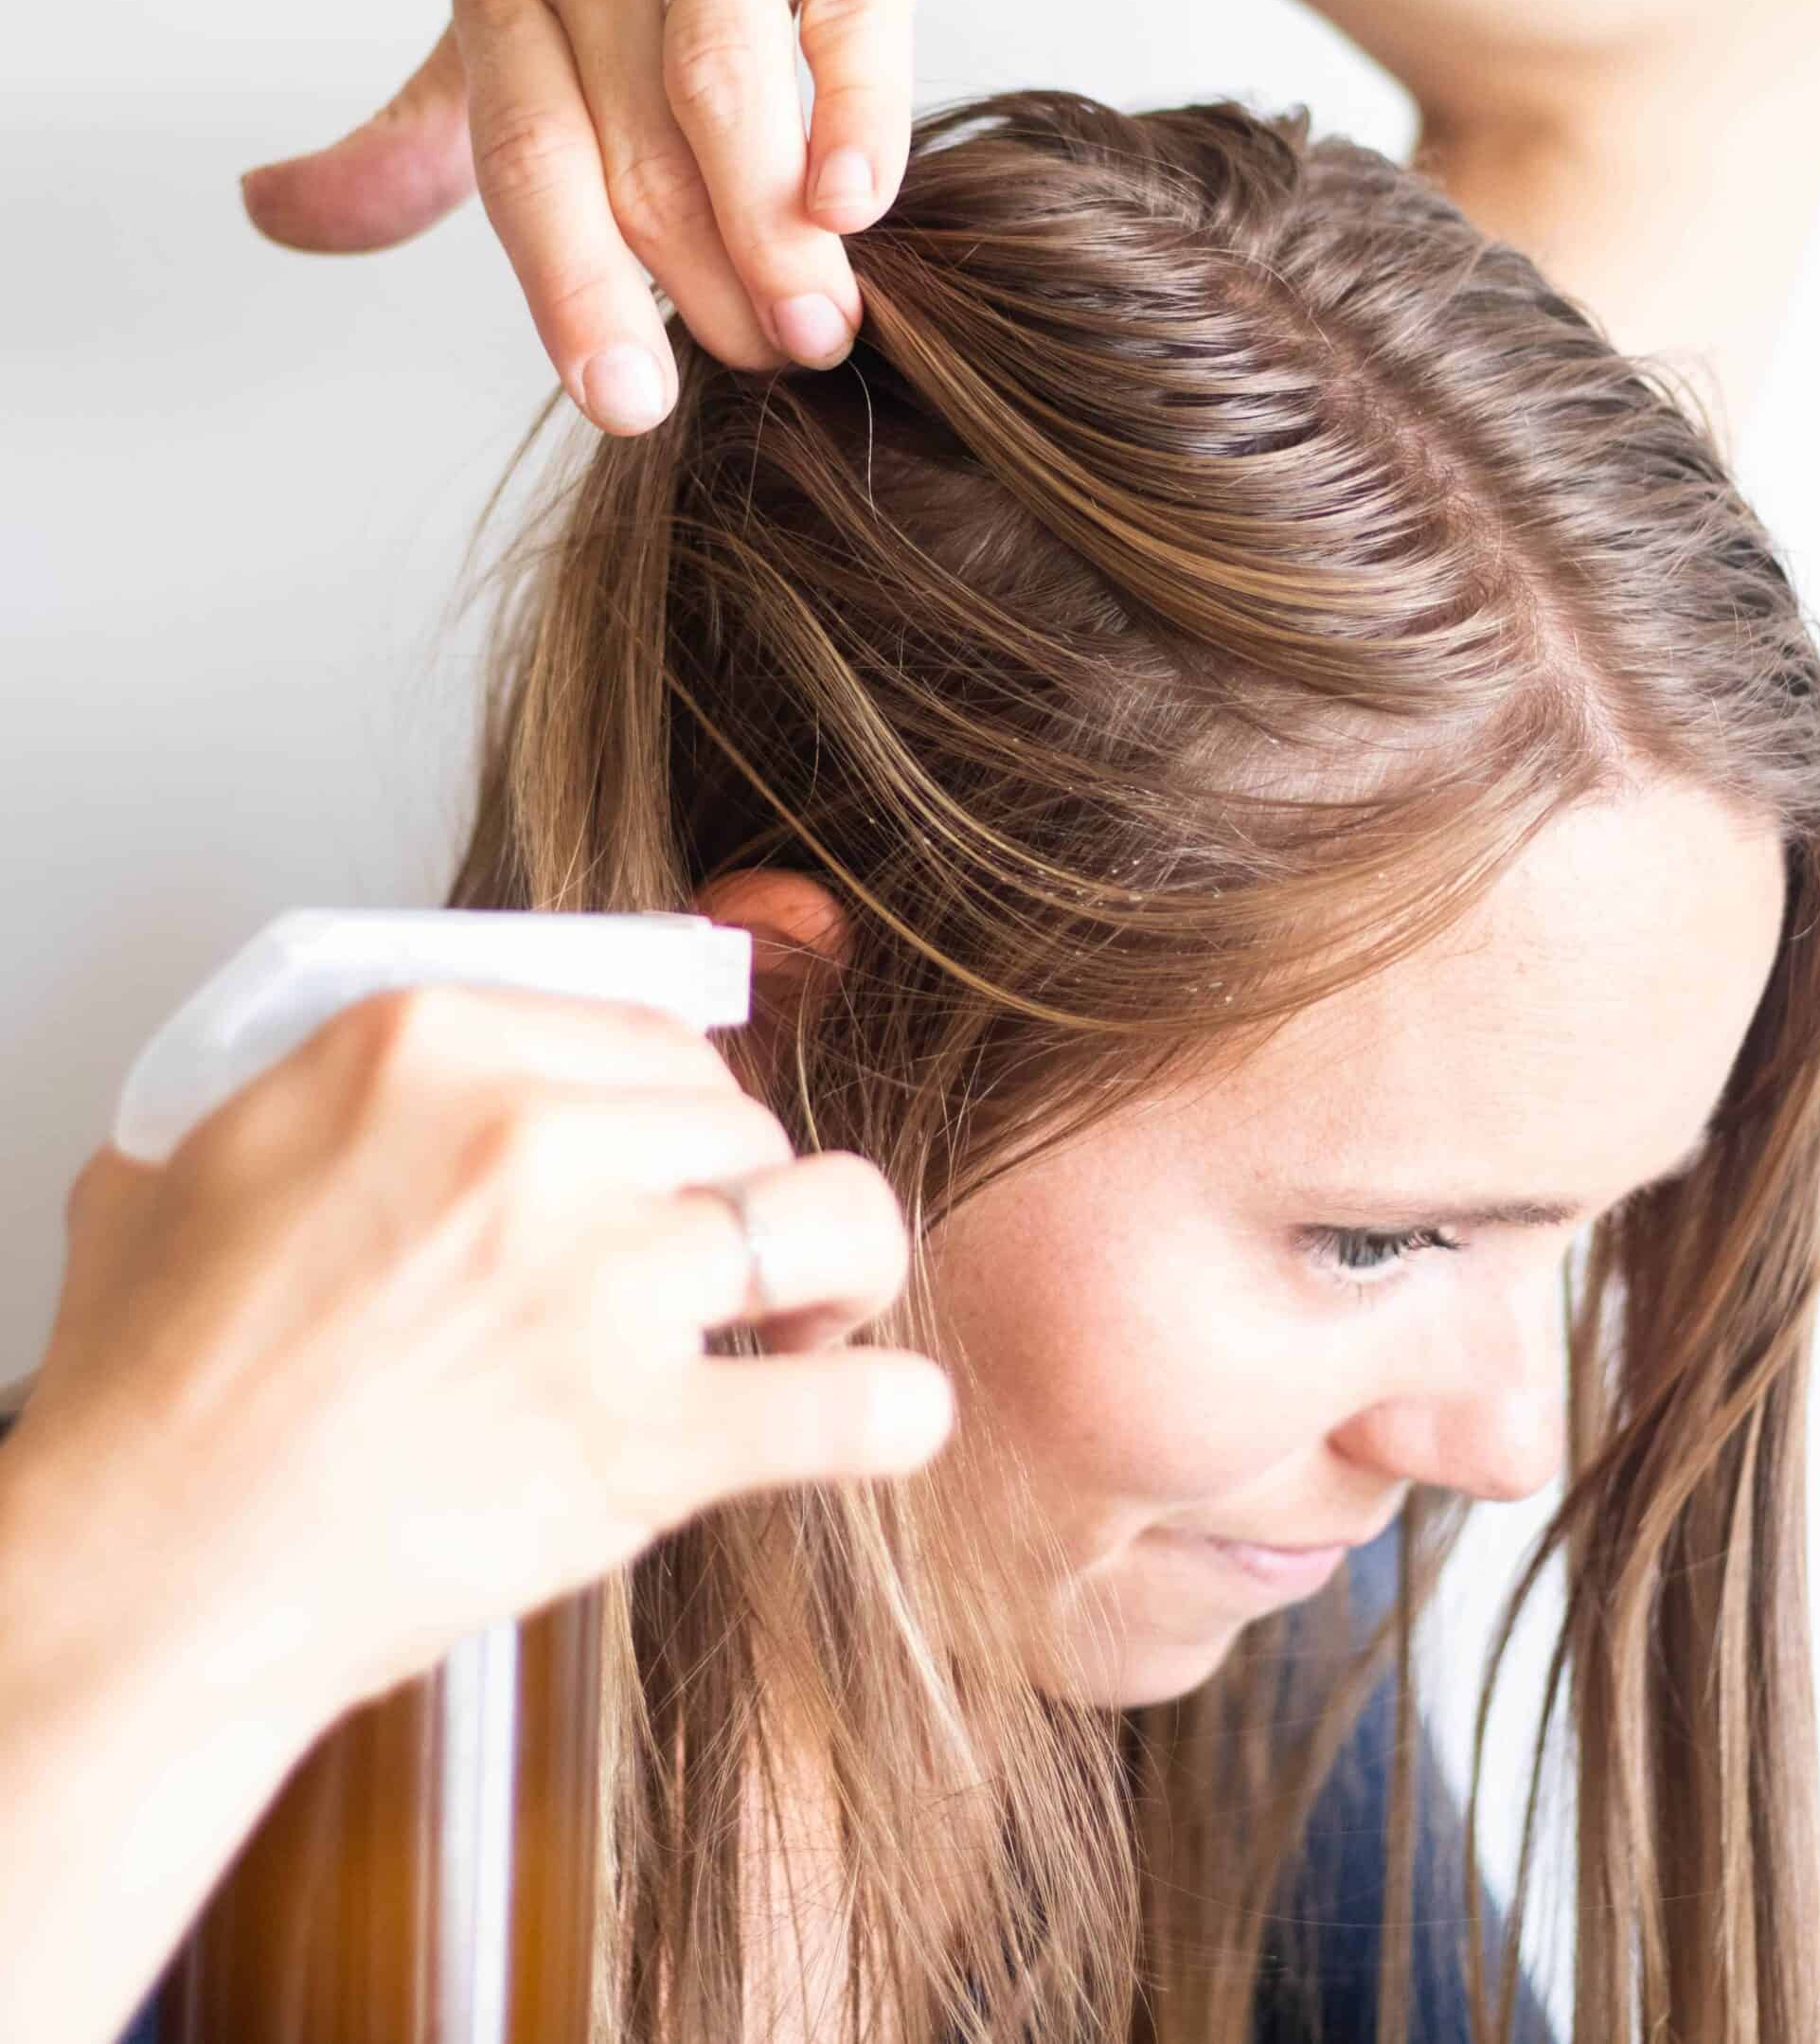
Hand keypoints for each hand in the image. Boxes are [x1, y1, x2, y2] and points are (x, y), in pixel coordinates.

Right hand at [8, 985, 953, 1718]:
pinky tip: (883, 1417)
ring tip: (806, 1321)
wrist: (146, 1577)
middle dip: (736, 1191)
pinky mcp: (646, 1438)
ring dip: (838, 1272)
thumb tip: (348, 1090)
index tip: (673, 1156)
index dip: (675, 1103)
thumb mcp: (186, 1161)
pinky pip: (851, 1406)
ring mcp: (601, 1286)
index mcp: (426, 1046)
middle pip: (739, 1115)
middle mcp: (532, 1140)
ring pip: (828, 1216)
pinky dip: (889, 1414)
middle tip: (706, 1266)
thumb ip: (300, 1094)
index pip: (646, 1027)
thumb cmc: (153, 1389)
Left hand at [237, 0, 1000, 432]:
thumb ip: (422, 128)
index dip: (568, 286)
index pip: (523, 155)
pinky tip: (861, 199)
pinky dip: (853, 106)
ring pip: (723, 86)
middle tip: (766, 369)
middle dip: (698, 283)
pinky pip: (845, 5)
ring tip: (821, 328)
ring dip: (771, 226)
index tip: (624, 402)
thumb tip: (271, 218)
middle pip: (633, 147)